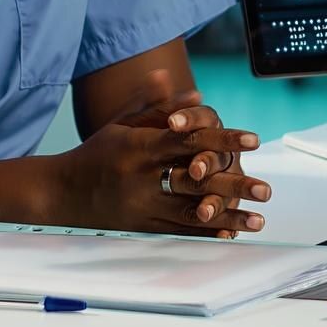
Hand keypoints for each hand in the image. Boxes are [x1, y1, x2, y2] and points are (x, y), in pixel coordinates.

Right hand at [41, 72, 270, 236]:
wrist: (60, 191)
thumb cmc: (96, 152)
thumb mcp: (123, 122)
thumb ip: (159, 105)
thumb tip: (195, 91)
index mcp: (140, 146)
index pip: (189, 140)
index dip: (223, 138)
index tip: (254, 140)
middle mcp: (142, 178)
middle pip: (195, 180)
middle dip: (234, 184)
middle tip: (266, 189)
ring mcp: (141, 206)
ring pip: (190, 212)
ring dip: (227, 216)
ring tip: (258, 220)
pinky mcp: (141, 227)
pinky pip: (177, 232)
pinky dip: (204, 233)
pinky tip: (229, 235)